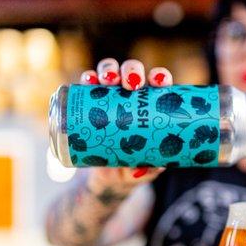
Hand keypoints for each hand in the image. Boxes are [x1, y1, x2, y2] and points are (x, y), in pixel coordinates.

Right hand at [79, 58, 172, 194]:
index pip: (158, 84)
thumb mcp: (143, 171)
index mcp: (150, 104)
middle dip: (132, 72)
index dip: (159, 77)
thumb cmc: (132, 166)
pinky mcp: (88, 99)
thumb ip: (149, 170)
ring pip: (109, 71)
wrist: (105, 176)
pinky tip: (88, 81)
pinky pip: (86, 83)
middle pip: (133, 72)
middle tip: (132, 84)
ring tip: (108, 80)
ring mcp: (108, 94)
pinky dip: (88, 77)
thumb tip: (153, 167)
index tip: (159, 83)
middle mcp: (130, 94)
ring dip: (109, 69)